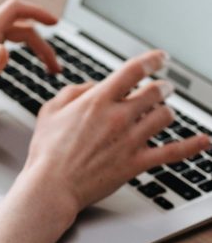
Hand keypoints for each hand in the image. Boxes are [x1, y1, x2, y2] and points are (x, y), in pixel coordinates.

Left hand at [0, 0, 59, 116]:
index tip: (54, 22)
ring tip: (46, 65)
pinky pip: (3, 38)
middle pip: (18, 24)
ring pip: (12, 32)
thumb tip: (6, 51)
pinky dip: (20, 46)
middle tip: (54, 66)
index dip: (36, 11)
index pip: (14, 10)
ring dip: (33, 45)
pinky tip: (23, 60)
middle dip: (41, 42)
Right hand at [20, 48, 211, 216]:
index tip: (161, 57)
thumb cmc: (47, 150)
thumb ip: (73, 92)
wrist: (52, 185)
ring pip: (164, 117)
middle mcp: (118, 117)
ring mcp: (130, 140)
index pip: (134, 70)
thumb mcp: (51, 109)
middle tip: (164, 86)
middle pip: (154, 92)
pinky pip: (172, 153)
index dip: (152, 60)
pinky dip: (191, 146)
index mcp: (98, 100)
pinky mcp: (137, 163)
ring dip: (166, 111)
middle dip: (162, 86)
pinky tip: (203, 140)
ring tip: (164, 111)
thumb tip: (92, 86)